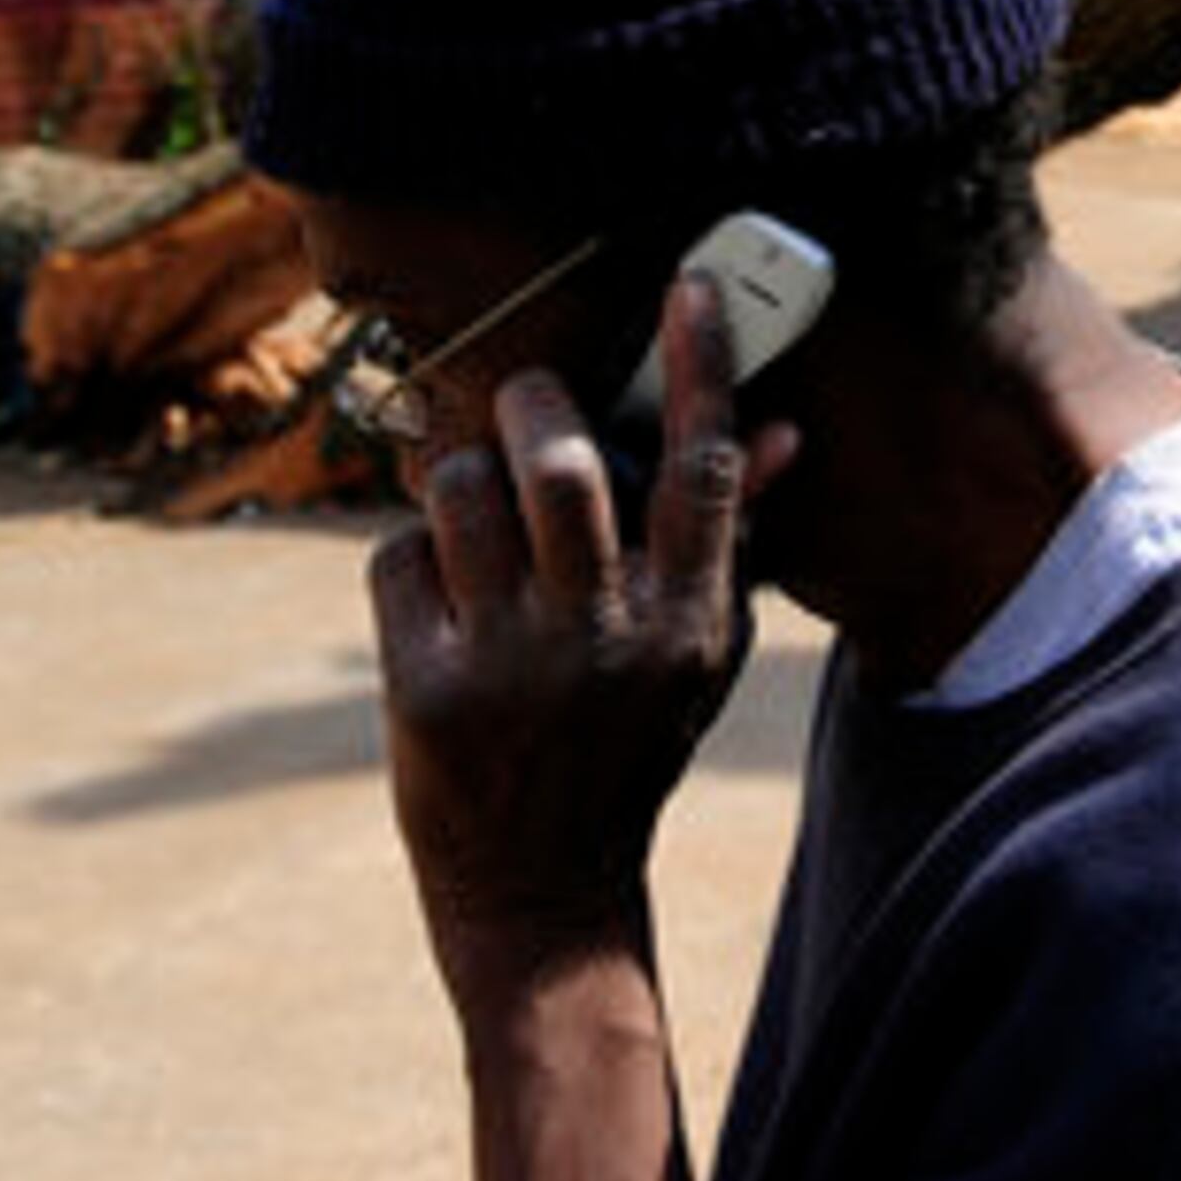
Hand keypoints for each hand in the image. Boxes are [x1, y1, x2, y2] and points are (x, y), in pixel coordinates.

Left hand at [366, 269, 783, 1011]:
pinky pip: (396, 557)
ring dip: (460, 482)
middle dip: (529, 404)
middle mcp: (608, 639)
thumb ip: (730, 538)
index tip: (693, 282)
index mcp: (688, 620)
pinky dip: (408, 563)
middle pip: (560, 459)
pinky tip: (435, 611)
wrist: (541, 899)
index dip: (702, 363)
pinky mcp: (428, 692)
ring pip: (463, 491)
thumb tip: (783, 427)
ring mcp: (515, 668)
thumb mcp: (694, 656)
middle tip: (524, 404)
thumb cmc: (623, 746)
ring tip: (475, 520)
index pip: (703, 468)